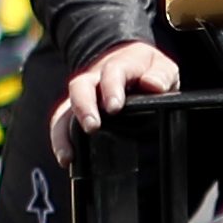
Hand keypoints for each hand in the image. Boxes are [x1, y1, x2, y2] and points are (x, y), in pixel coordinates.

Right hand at [52, 39, 178, 149]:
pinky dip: (60, 140)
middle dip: (84, 107)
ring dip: (64, 131)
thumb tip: (152, 85)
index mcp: (120, 64)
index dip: (111, 88)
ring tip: (69, 154)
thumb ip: (161, 75)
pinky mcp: (76, 109)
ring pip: (66, 107)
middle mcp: (96, 78)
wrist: (130, 63)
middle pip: (81, 87)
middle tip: (91, 126)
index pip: (113, 72)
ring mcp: (84, 94)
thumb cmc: (147, 70)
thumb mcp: (162, 67)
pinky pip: (62, 122)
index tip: (115, 107)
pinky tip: (66, 160)